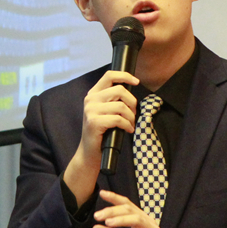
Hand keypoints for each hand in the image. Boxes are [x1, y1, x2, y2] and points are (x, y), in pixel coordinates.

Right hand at [63, 71, 139, 205]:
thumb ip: (114, 99)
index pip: (109, 75)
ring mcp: (90, 110)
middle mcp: (90, 99)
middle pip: (120, 90)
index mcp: (93, 93)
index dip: (125, 76)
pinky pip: (118, 119)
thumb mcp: (106, 111)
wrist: (89, 152)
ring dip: (131, 117)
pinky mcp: (94, 122)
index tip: (136, 81)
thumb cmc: (103, 131)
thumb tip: (132, 88)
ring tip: (130, 124)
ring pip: (121, 106)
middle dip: (132, 102)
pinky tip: (128, 130)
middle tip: (133, 114)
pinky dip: (127, 125)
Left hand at [93, 190, 173, 227]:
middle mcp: (146, 221)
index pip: (126, 204)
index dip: (114, 197)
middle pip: (129, 209)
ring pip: (138, 219)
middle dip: (113, 210)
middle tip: (98, 215)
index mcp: (139, 218)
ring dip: (122, 220)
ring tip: (108, 223)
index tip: (102, 193)